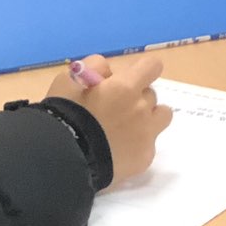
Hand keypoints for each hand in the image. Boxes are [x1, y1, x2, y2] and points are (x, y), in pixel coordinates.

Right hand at [45, 54, 172, 183]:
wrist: (64, 159)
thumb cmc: (64, 116)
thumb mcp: (69, 80)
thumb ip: (94, 68)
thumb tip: (109, 72)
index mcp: (125, 87)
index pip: (152, 66)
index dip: (142, 70)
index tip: (130, 78)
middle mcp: (142, 108)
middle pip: (151, 94)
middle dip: (136, 97)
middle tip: (116, 109)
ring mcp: (146, 135)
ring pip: (161, 117)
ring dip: (149, 118)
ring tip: (126, 128)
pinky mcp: (145, 158)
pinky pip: (149, 144)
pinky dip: (138, 145)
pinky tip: (118, 151)